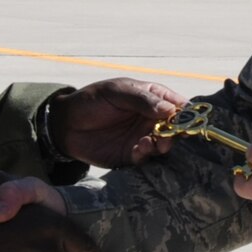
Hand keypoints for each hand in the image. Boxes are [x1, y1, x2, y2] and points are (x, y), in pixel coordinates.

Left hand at [51, 78, 186, 167]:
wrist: (65, 124)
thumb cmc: (92, 100)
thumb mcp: (117, 92)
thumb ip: (143, 100)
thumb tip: (170, 110)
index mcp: (154, 99)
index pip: (179, 106)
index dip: (186, 114)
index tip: (186, 122)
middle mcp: (152, 120)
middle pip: (176, 130)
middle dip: (175, 135)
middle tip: (166, 137)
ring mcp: (144, 138)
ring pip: (164, 146)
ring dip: (161, 146)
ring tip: (148, 143)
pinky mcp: (133, 156)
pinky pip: (147, 159)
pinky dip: (146, 156)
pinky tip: (137, 150)